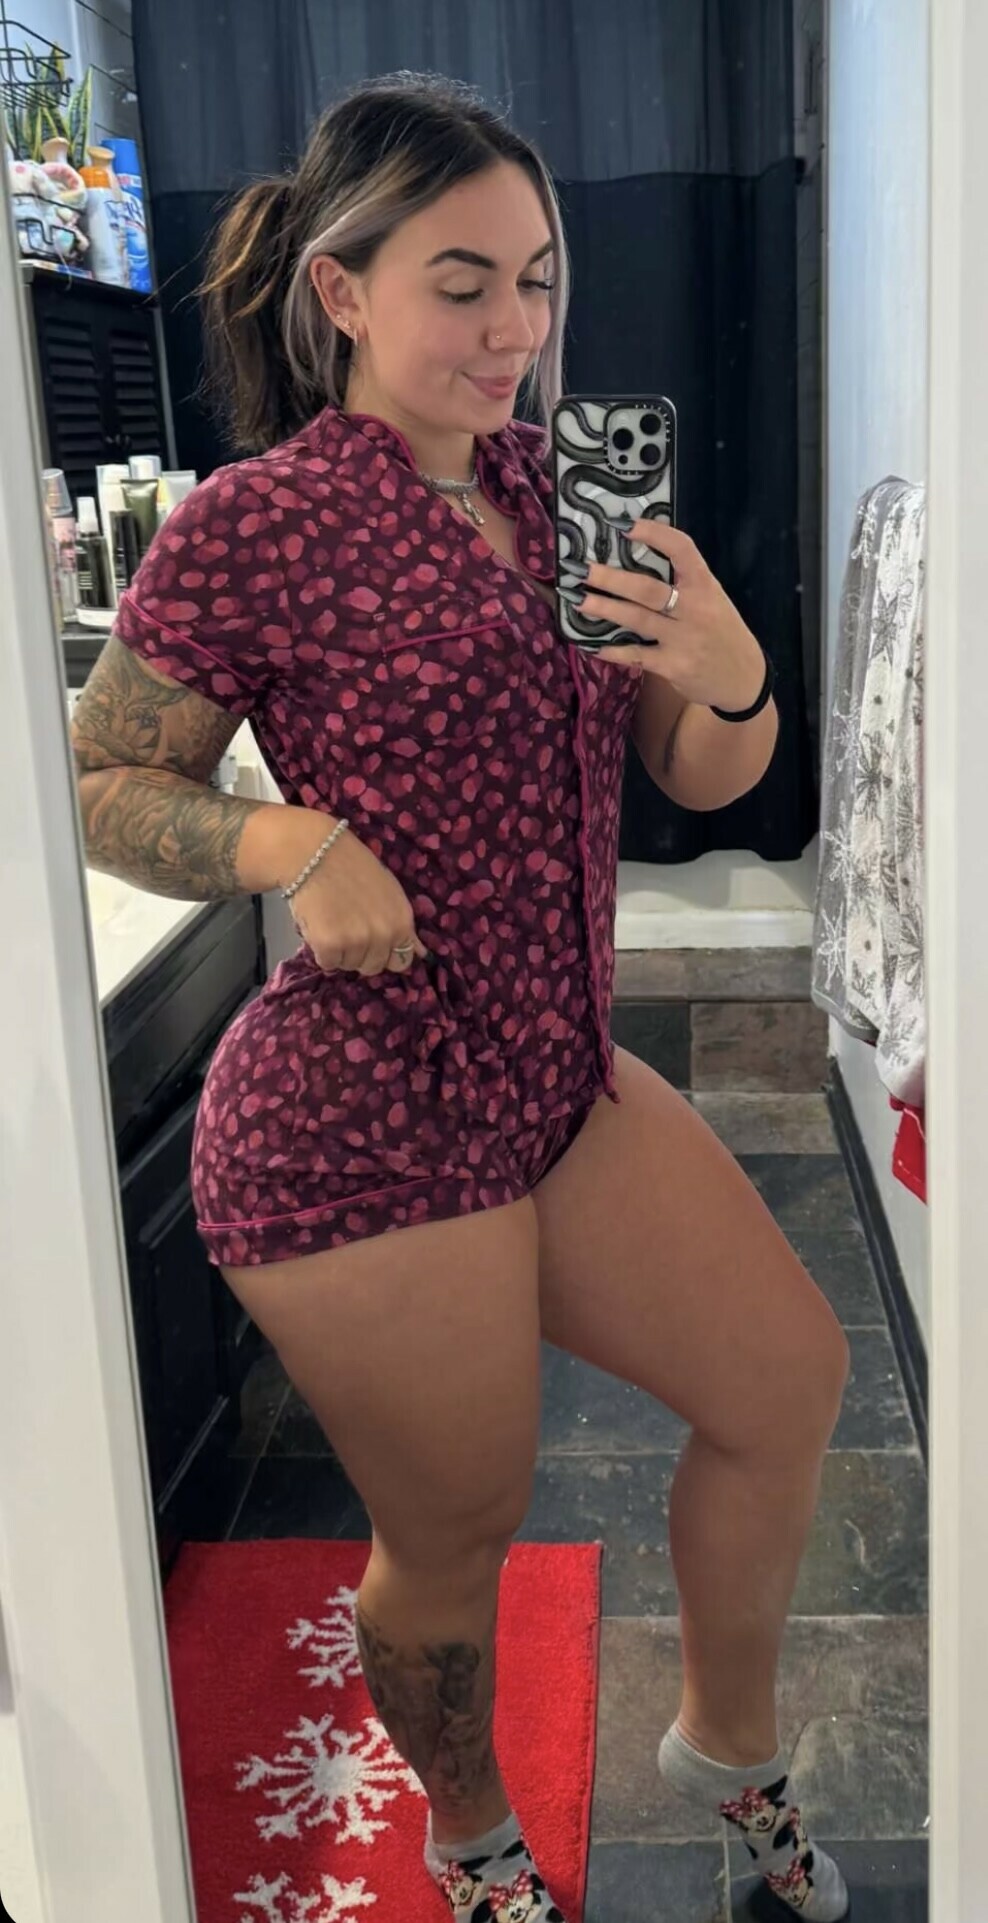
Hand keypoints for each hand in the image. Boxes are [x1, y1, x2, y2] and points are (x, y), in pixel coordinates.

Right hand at [283, 816, 428, 976]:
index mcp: (402, 923)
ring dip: (339, 952)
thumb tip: (420, 953)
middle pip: (372, 967)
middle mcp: (384, 936)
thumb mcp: (390, 892)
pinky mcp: (329, 946)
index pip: (401, 961)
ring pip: (348, 965)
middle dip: (360, 953)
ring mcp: (357, 943)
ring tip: (332, 921)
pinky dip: (320, 950)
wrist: (314, 852)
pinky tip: (319, 924)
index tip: (372, 941)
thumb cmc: (352, 867)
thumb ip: (403, 925)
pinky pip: (326, 963)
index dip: (385, 953)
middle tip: (346, 926)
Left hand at [568, 521, 767, 711]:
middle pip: (647, 589)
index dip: (654, 534)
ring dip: (604, 609)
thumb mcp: (714, 600)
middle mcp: (695, 609)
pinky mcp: (673, 666)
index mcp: (706, 586)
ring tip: (577, 600)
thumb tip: (638, 560)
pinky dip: (613, 651)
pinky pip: (636, 656)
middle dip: (611, 578)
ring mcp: (683, 639)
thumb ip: (684, 583)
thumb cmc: (723, 633)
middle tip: (581, 569)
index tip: (625, 526)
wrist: (744, 679)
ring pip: (636, 619)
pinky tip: (592, 646)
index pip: (682, 550)